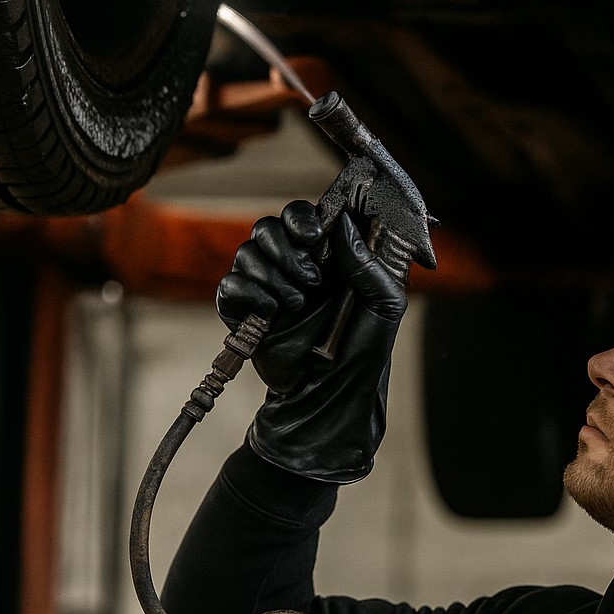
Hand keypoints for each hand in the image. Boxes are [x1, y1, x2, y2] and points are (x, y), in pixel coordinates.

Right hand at [216, 201, 406, 482]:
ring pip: (247, 252)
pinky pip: (230, 284)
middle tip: (312, 278)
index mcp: (325, 257)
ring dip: (274, 274)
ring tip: (299, 304)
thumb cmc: (362, 352)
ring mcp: (265, 288)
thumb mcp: (383, 305)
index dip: (301, 218)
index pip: (301, 216)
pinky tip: (273, 313)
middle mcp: (292, 267)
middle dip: (287, 247)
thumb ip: (368, 263)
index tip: (315, 234)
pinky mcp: (243, 312)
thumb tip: (344, 224)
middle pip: (268, 227)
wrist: (330, 396)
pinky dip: (251, 293)